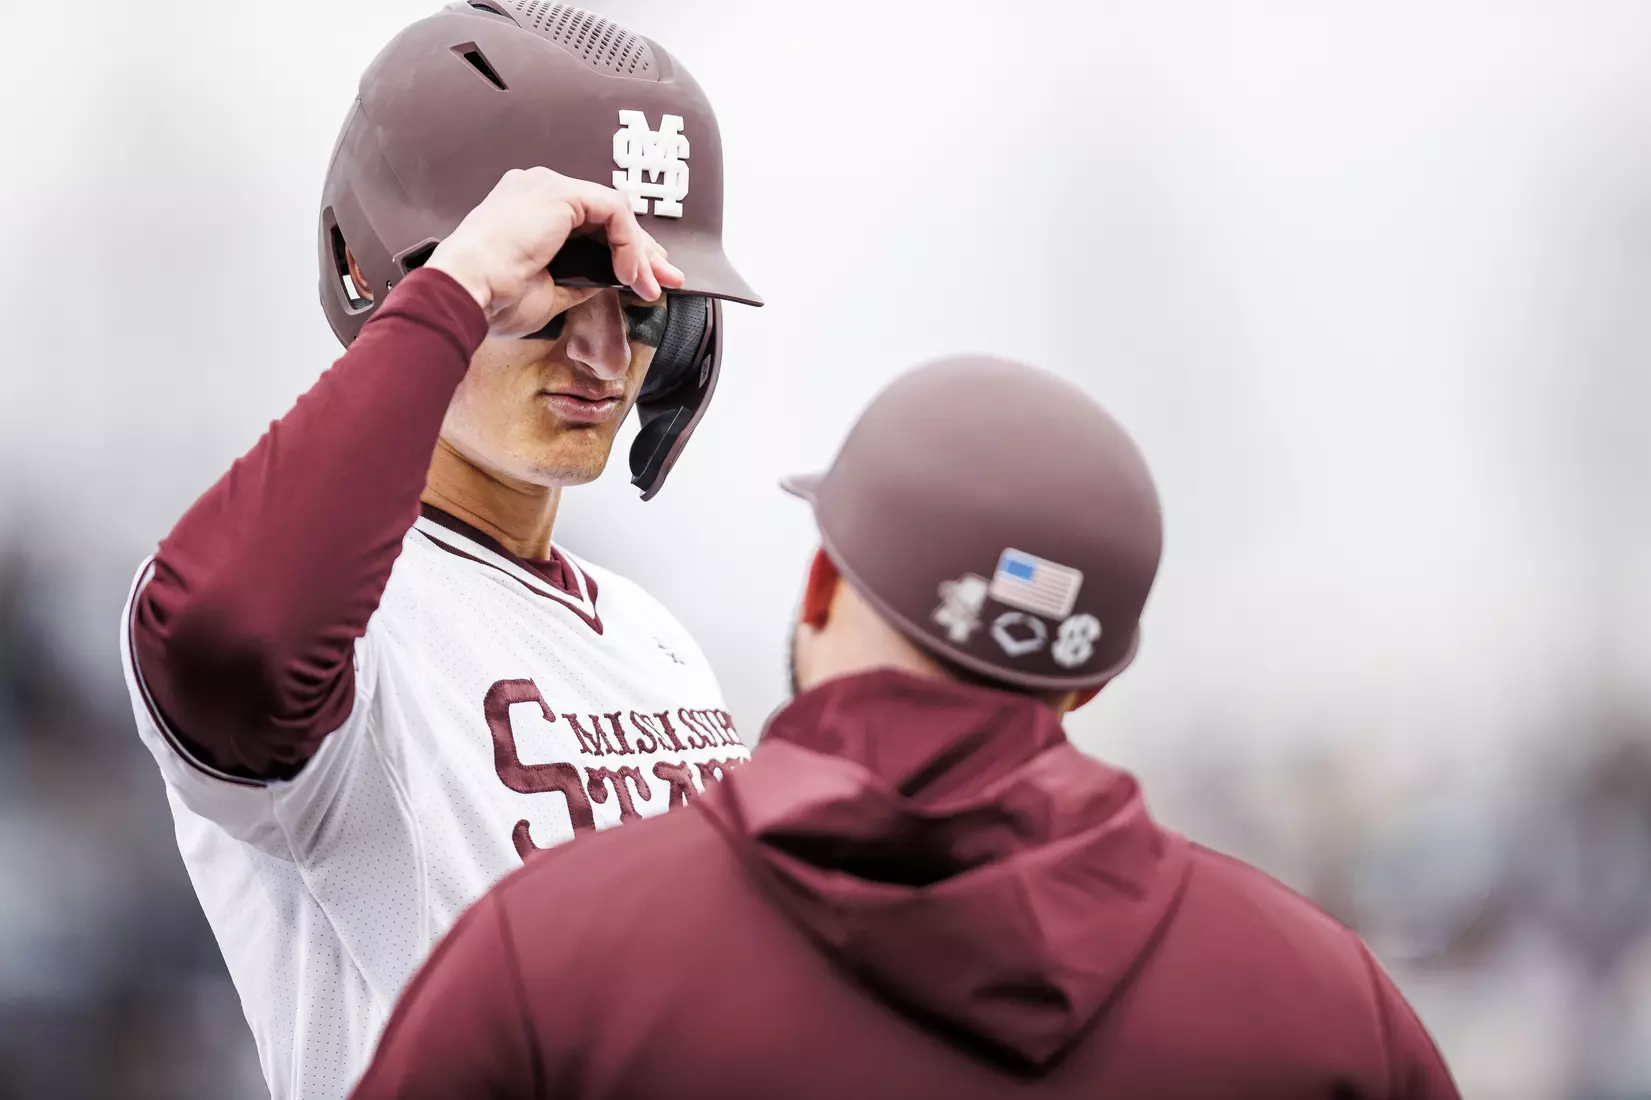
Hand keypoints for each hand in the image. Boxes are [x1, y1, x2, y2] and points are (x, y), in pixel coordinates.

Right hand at [425, 167, 683, 337]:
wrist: (464, 292)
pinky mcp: (559, 193)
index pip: (587, 223)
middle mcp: (536, 190)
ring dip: (638, 251)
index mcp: (526, 211)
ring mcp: (546, 187)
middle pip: (604, 214)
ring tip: (652, 284)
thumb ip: (580, 279)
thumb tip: (609, 280)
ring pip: (613, 211)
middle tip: (663, 279)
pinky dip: (628, 243)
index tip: (642, 279)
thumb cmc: (491, 297)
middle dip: (640, 250)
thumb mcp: (548, 292)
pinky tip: (631, 273)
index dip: (620, 250)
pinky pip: (613, 211)